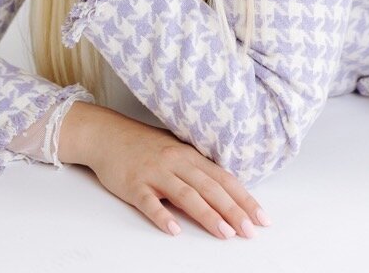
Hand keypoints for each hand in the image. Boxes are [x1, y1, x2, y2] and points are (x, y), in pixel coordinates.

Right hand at [83, 111, 268, 239]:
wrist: (106, 134)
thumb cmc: (142, 144)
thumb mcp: (174, 150)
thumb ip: (196, 168)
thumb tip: (224, 189)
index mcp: (189, 155)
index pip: (223, 179)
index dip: (244, 198)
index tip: (262, 218)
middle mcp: (176, 161)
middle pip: (210, 187)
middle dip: (233, 210)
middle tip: (250, 231)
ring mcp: (155, 173)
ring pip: (185, 195)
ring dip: (207, 214)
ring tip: (224, 232)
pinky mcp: (134, 184)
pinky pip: (149, 202)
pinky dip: (162, 216)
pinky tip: (174, 229)